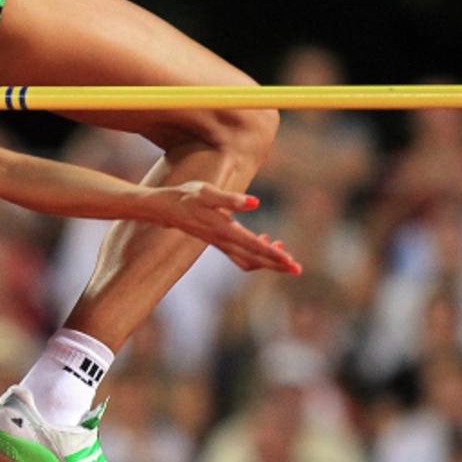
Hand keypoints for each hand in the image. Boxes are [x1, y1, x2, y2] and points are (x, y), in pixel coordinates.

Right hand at [150, 181, 301, 273]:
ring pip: (248, 260)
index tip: (291, 262)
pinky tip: (265, 241)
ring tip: (286, 258)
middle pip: (254, 259)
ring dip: (267, 261)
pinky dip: (256, 253)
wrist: (163, 208)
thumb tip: (255, 202)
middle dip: (276, 265)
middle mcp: (222, 240)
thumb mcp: (207, 192)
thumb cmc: (185, 196)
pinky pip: (240, 254)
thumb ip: (231, 199)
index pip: (254, 246)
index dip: (274, 254)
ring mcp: (220, 243)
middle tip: (297, 269)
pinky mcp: (218, 241)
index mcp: (223, 229)